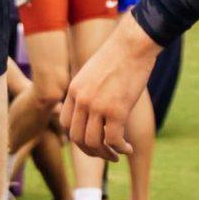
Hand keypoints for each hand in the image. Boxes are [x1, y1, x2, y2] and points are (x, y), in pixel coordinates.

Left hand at [61, 20, 160, 159]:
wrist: (133, 45)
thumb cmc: (118, 56)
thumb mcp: (93, 73)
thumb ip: (87, 91)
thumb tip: (91, 110)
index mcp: (74, 91)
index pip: (65, 124)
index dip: (77, 138)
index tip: (90, 141)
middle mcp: (82, 100)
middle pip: (78, 138)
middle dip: (91, 151)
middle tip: (106, 154)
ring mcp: (98, 106)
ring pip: (94, 143)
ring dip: (106, 154)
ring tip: (117, 154)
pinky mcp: (117, 110)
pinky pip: (114, 140)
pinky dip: (120, 149)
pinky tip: (128, 148)